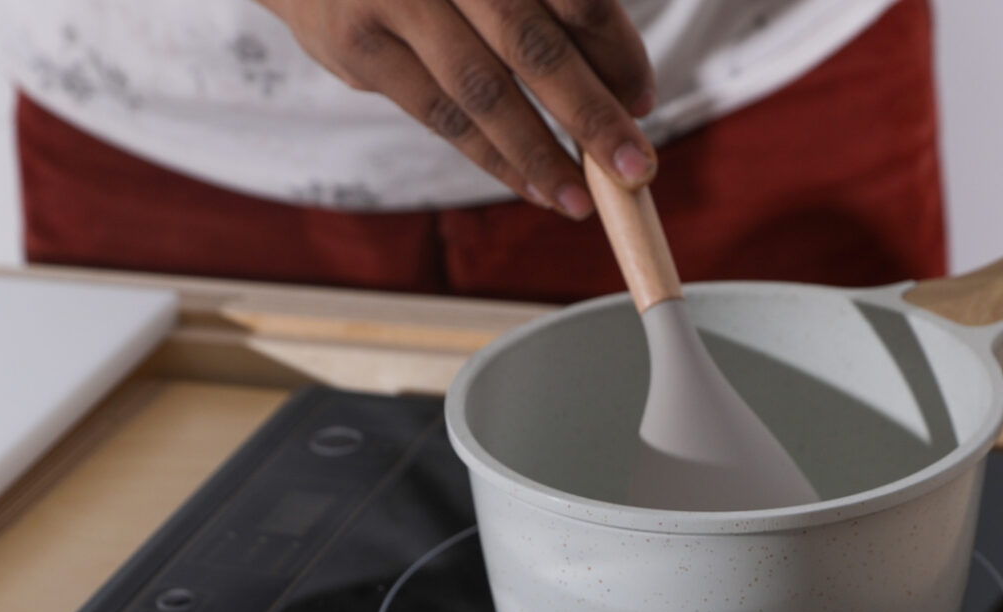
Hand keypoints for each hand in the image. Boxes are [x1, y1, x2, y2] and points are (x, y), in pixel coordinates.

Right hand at [259, 0, 658, 215]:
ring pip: (482, 91)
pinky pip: (441, 116)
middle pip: (530, 42)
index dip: (615, 49)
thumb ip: (547, 7)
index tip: (642, 99)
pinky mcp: (360, 46)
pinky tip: (530, 186)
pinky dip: (492, 159)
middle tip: (633, 168)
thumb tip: (621, 89)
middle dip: (589, 113)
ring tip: (580, 200)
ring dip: (539, 154)